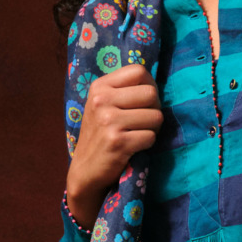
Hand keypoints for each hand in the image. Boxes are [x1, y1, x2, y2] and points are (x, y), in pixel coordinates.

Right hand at [66, 64, 162, 226]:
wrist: (85, 170)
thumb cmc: (100, 135)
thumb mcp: (103, 105)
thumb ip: (124, 90)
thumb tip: (154, 80)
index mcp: (100, 87)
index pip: (139, 71)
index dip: (149, 86)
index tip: (142, 101)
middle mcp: (102, 100)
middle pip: (152, 94)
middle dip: (154, 110)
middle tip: (141, 122)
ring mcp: (109, 121)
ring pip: (156, 116)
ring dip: (152, 129)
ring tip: (137, 135)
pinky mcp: (118, 142)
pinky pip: (151, 137)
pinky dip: (147, 144)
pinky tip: (133, 147)